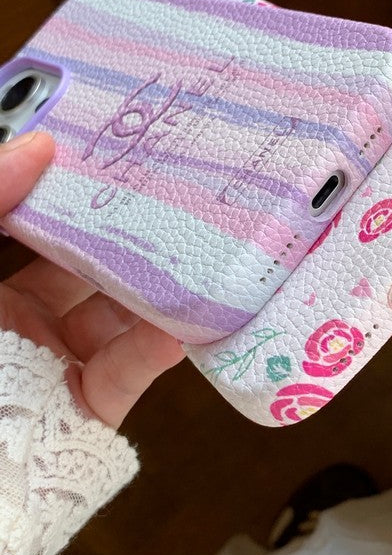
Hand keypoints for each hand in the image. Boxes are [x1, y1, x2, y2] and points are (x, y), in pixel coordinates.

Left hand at [0, 132, 184, 427]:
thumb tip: (42, 144)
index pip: (45, 230)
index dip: (81, 194)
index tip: (124, 157)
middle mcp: (27, 322)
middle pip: (95, 269)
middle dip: (135, 235)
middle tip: (184, 195)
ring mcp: (61, 365)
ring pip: (123, 317)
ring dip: (160, 289)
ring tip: (201, 252)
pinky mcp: (89, 409)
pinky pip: (129, 373)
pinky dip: (156, 350)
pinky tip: (182, 325)